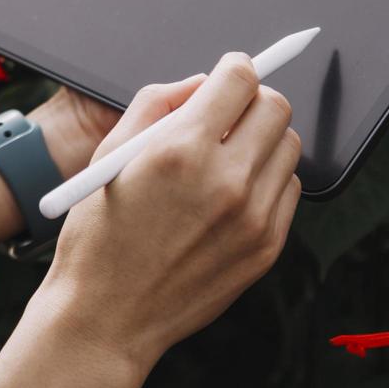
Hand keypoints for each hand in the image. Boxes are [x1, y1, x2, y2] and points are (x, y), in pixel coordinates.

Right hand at [0, 54, 301, 387]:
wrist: (106, 318)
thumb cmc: (99, 235)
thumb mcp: (111, 153)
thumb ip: (160, 102)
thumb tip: (204, 81)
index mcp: (182, 149)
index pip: (242, 78)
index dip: (234, 69)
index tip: (229, 75)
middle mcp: (226, 180)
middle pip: (275, 106)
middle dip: (251, 101)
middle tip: (228, 115)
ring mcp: (253, 217)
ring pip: (289, 146)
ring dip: (263, 140)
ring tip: (227, 159)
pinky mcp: (267, 247)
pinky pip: (289, 189)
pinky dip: (267, 181)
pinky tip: (232, 195)